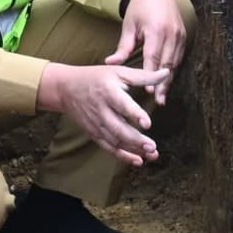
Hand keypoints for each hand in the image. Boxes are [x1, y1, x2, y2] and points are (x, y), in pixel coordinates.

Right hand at [39, 63, 167, 165]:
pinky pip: (108, 147)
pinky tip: (138, 160)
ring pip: (115, 140)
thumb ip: (143, 76)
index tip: (147, 123)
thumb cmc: (96, 77)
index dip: (134, 114)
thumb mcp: (119, 72)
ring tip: (151, 154)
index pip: (122, 105)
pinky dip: (122, 156)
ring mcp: (96, 124)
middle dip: (135, 140)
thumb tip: (166, 73)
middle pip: (118, 128)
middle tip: (152, 146)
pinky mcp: (94, 133)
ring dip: (133, 150)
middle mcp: (101, 110)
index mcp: (108, 92)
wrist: (66, 88)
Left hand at [108, 0, 187, 104]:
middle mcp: (170, 33)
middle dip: (163, 83)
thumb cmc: (139, 8)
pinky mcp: (184, 35)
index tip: (149, 92)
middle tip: (158, 101)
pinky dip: (174, 70)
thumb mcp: (128, 26)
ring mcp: (179, 34)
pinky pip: (180, 57)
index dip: (151, 75)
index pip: (153, 57)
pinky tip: (168, 82)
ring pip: (175, 62)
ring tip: (163, 96)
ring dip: (169, 80)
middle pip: (167, 64)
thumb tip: (110, 64)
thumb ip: (122, 47)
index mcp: (155, 30)